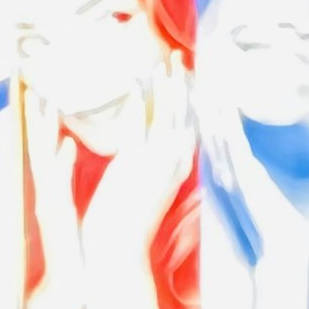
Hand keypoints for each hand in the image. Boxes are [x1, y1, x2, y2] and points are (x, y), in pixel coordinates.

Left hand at [85, 66, 195, 259]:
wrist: (119, 249)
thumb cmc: (128, 227)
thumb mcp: (148, 192)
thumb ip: (154, 171)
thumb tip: (150, 156)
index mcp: (178, 169)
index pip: (189, 127)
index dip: (190, 102)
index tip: (189, 79)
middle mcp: (173, 162)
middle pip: (183, 115)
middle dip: (184, 85)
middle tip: (183, 59)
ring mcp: (155, 160)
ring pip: (166, 114)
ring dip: (167, 85)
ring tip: (168, 61)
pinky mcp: (134, 161)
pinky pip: (139, 121)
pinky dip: (139, 99)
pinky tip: (137, 80)